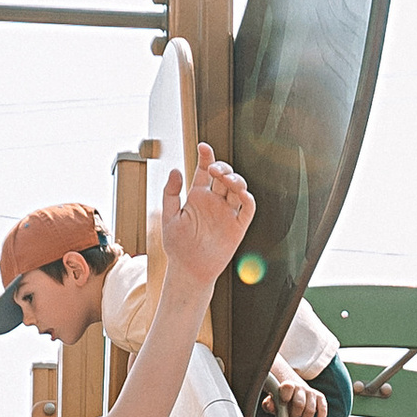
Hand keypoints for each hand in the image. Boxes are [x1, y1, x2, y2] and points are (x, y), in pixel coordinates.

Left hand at [155, 141, 254, 290]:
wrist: (189, 271)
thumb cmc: (177, 246)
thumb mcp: (169, 217)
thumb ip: (171, 193)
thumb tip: (175, 170)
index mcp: (197, 197)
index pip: (205, 171)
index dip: (206, 156)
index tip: (203, 146)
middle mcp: (214, 202)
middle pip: (224, 176)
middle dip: (222, 167)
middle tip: (214, 170)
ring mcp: (227, 213)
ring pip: (237, 188)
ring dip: (235, 179)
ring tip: (227, 179)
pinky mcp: (238, 226)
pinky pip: (247, 208)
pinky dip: (247, 198)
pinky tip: (240, 192)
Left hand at [265, 364, 325, 416]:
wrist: (292, 388)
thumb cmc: (281, 398)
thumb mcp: (272, 401)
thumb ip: (269, 404)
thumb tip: (271, 406)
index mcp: (287, 386)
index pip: (288, 388)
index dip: (286, 396)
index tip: (283, 403)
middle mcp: (300, 387)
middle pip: (299, 403)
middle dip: (294, 414)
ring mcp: (311, 392)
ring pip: (311, 409)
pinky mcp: (319, 397)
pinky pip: (323, 408)